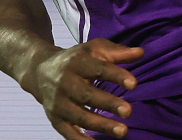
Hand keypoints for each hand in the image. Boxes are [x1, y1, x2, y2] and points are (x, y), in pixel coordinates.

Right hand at [19, 38, 143, 138]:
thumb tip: (141, 53)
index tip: (134, 84)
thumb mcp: (93, 50)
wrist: (40, 70)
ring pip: (79, 116)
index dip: (116, 76)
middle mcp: (64, 82)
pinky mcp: (54, 118)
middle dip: (108, 103)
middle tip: (129, 111)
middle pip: (86, 94)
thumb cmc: (75, 60)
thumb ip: (117, 52)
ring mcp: (58, 102)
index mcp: (76, 62)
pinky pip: (68, 133)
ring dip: (101, 125)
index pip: (98, 68)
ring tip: (123, 131)